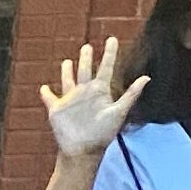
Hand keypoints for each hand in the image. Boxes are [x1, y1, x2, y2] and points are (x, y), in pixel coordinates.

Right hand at [43, 36, 144, 167]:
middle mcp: (86, 92)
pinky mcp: (57, 109)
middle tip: (87, 45)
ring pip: (68, 80)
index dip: (109, 53)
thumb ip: (131, 95)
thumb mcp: (119, 112)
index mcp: (100, 90)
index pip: (106, 66)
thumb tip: (147, 77)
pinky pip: (49, 98)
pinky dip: (46, 93)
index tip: (112, 39)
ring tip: (67, 61)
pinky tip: (43, 87)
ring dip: (67, 71)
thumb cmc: (103, 133)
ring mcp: (71, 100)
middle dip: (86, 58)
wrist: (84, 150)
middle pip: (85, 70)